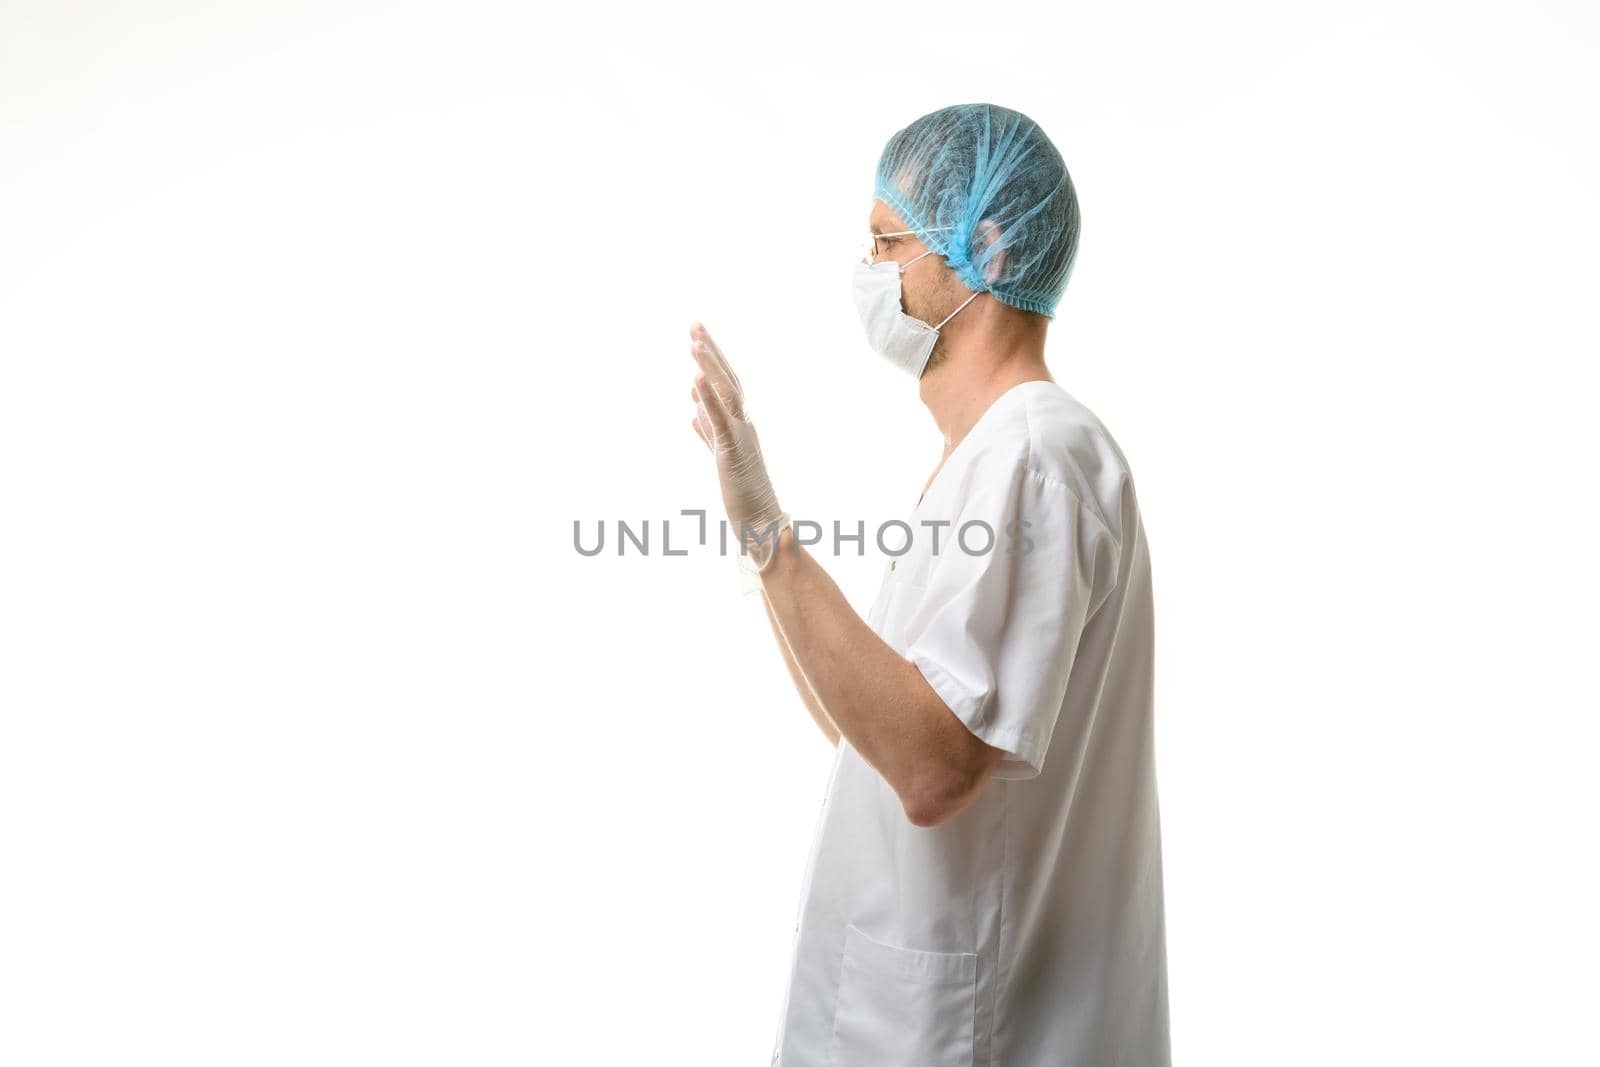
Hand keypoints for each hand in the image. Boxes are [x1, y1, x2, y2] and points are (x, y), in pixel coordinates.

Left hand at [687, 322, 787, 568]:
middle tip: (694, 324)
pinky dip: (708, 397)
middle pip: (728, 379)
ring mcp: (740, 436)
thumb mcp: (720, 456)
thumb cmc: (745, 496)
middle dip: (710, 351)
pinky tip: (695, 377)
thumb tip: (691, 411)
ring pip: (726, 392)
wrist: (762, 525)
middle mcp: (743, 425)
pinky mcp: (732, 452)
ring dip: (710, 365)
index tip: (696, 337)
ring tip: (694, 340)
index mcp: (739, 425)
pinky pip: (720, 420)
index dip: (712, 359)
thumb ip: (707, 431)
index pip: (726, 384)